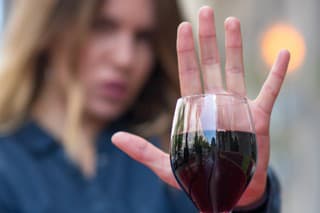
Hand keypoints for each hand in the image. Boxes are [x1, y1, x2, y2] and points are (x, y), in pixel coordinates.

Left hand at [112, 6, 289, 206]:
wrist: (228, 190)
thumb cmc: (198, 176)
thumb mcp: (167, 165)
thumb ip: (142, 150)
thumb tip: (114, 137)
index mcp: (196, 109)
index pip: (188, 73)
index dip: (185, 50)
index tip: (183, 27)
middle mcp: (216, 102)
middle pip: (210, 64)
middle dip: (207, 38)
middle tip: (205, 12)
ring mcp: (238, 107)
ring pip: (236, 70)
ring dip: (234, 46)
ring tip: (231, 20)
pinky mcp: (259, 117)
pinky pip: (271, 90)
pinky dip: (278, 73)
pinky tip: (284, 53)